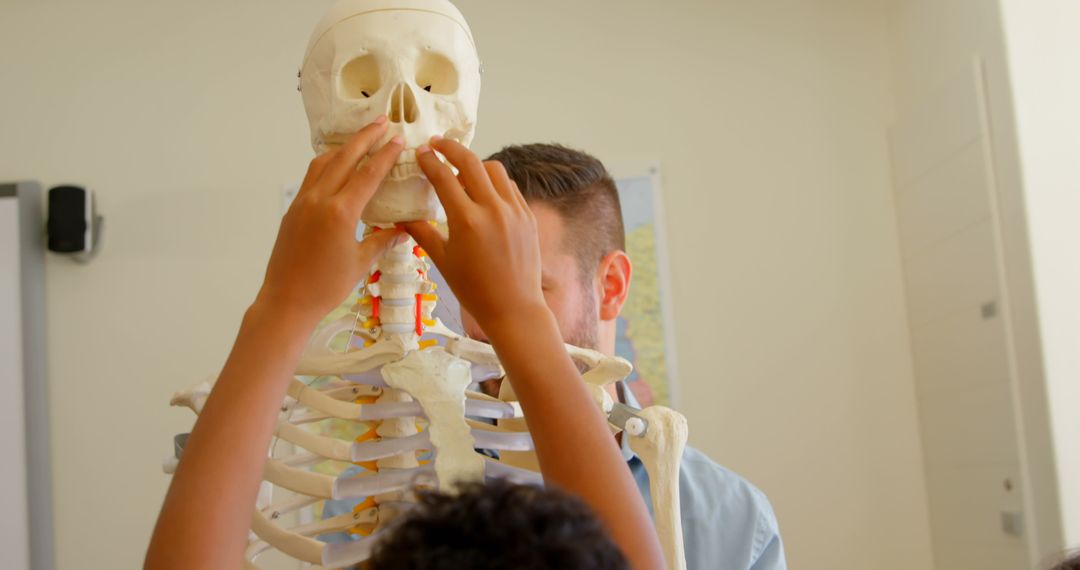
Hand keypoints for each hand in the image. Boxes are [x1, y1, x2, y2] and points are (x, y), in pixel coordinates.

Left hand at [256, 117, 403, 320]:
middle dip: (364, 137)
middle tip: (382, 121)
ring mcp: (302, 202)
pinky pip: (312, 177)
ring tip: (360, 138)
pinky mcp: (293, 209)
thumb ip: (382, 241)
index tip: (398, 138)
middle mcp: (319, 199)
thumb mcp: (360, 263)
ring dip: (343, 147)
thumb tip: (403, 230)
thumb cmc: (327, 287)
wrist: (286, 301)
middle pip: (344, 158)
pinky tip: (336, 165)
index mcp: (341, 212)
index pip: (368, 174)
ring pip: (323, 163)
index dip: (385, 154)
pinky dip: (327, 163)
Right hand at [402, 137, 545, 334]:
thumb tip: (401, 217)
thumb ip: (422, 233)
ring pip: (494, 170)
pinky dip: (495, 182)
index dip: (429, 161)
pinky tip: (484, 190)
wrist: (514, 307)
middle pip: (470, 162)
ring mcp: (514, 211)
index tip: (421, 152)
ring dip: (476, 164)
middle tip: (437, 144)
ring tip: (462, 170)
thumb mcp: (442, 260)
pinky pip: (510, 187)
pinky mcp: (528, 216)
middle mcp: (492, 210)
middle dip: (451, 148)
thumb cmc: (474, 289)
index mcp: (466, 221)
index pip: (444, 177)